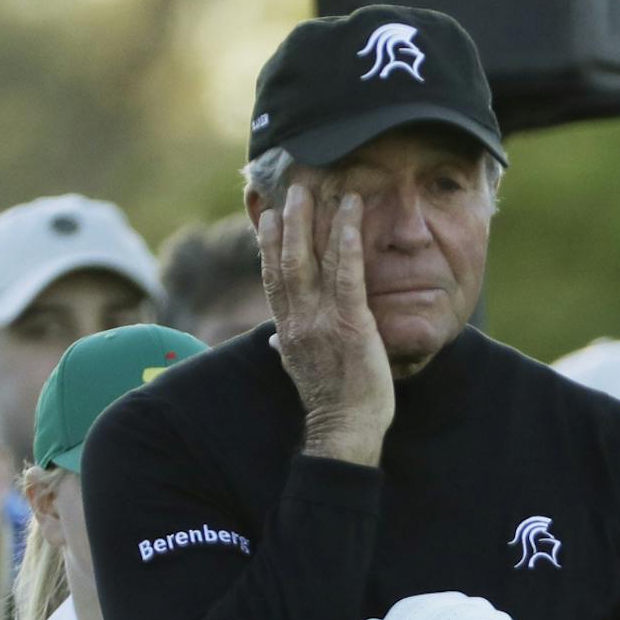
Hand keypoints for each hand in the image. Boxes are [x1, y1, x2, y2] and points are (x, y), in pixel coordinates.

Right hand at [259, 184, 394, 466]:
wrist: (345, 429)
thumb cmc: (332, 403)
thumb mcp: (301, 370)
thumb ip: (287, 347)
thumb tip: (274, 338)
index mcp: (286, 329)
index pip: (273, 278)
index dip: (268, 245)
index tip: (267, 217)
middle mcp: (297, 319)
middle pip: (285, 260)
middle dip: (287, 222)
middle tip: (292, 191)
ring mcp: (321, 320)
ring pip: (310, 261)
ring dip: (313, 222)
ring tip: (316, 192)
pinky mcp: (350, 323)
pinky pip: (347, 276)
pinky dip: (347, 244)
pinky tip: (352, 219)